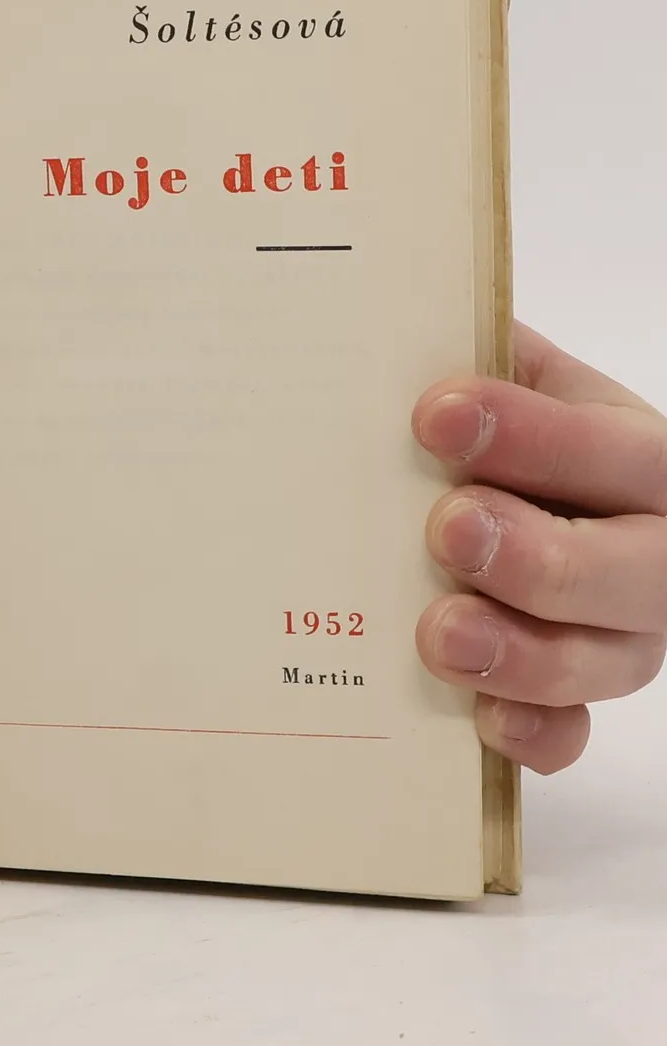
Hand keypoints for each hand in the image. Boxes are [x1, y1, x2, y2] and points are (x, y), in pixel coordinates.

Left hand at [414, 323, 666, 773]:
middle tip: (447, 526)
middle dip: (538, 553)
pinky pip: (568, 734)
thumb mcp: (513, 387)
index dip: (532, 434)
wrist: (518, 503)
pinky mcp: (573, 700)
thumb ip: (480, 360)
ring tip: (439, 632)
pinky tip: (479, 717)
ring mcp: (620, 636)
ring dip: (520, 651)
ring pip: (602, 660)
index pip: (608, 449)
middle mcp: (651, 552)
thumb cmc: (506, 441)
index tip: (437, 412)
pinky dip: (529, 732)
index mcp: (638, 458)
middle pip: (630, 568)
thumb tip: (404, 310)